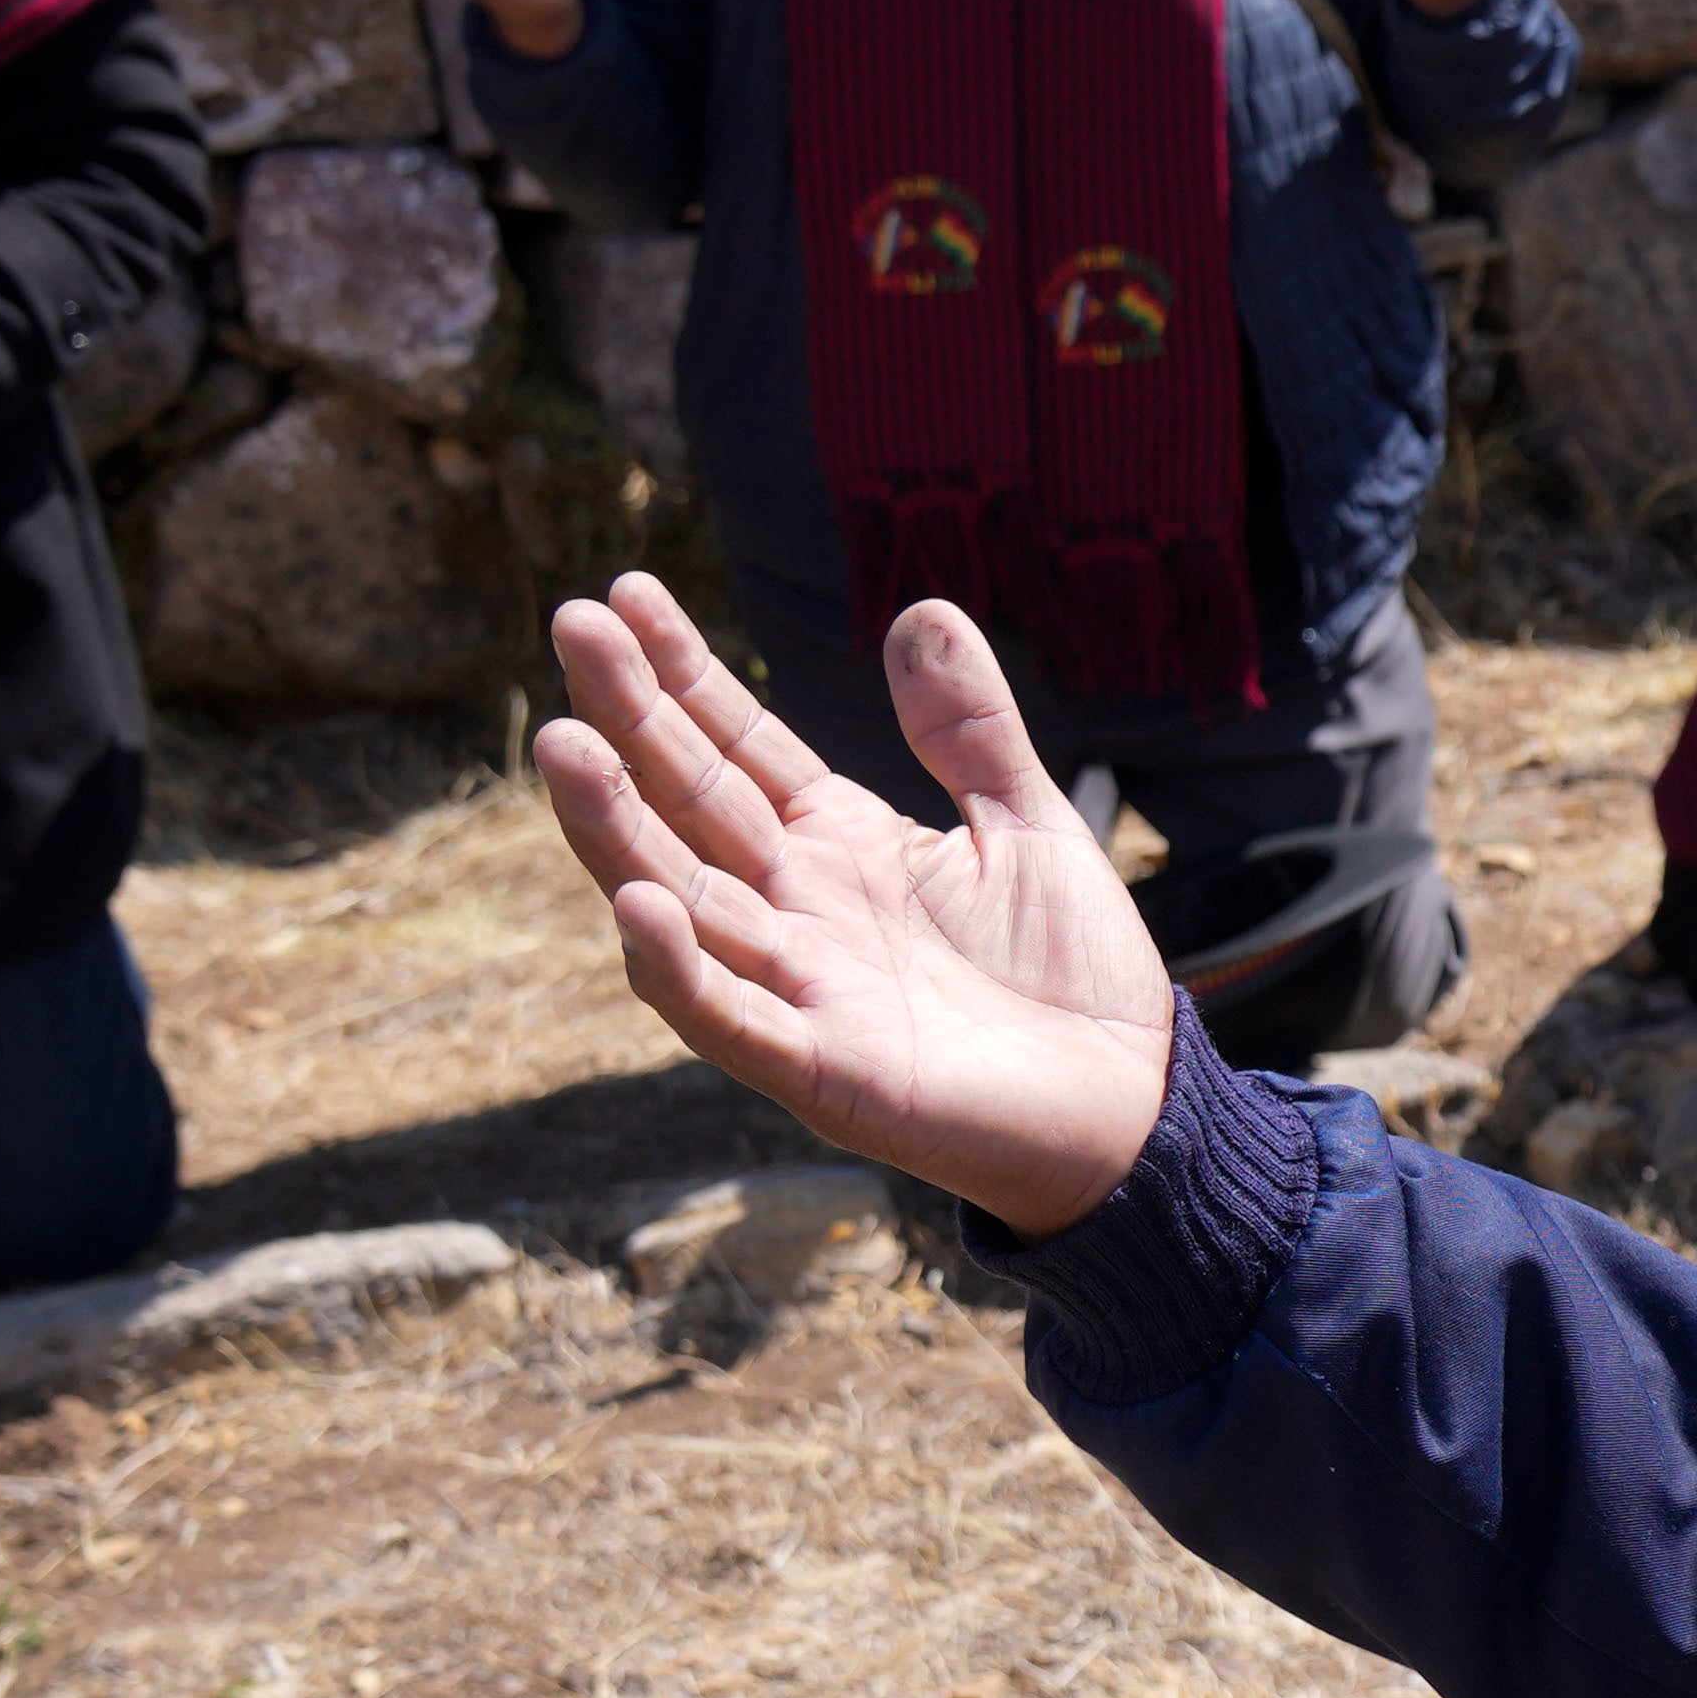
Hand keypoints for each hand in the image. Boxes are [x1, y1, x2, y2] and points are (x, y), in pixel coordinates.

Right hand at [532, 572, 1180, 1237]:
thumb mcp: (1027, 823)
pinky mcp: (825, 1071)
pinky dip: (679, 968)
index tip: (623, 593)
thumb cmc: (1072, 976)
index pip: (736, 748)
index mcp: (839, 846)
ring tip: (562, 746)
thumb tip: (921, 611)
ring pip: (682, 902)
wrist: (1134, 1104)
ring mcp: (801, 990)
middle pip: (689, 806)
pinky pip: (731, 1020)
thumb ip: (969, 730)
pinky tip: (635, 904)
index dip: (681, 675)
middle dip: (627, 721)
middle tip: (569, 624)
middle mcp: (797, 911)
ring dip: (615, 831)